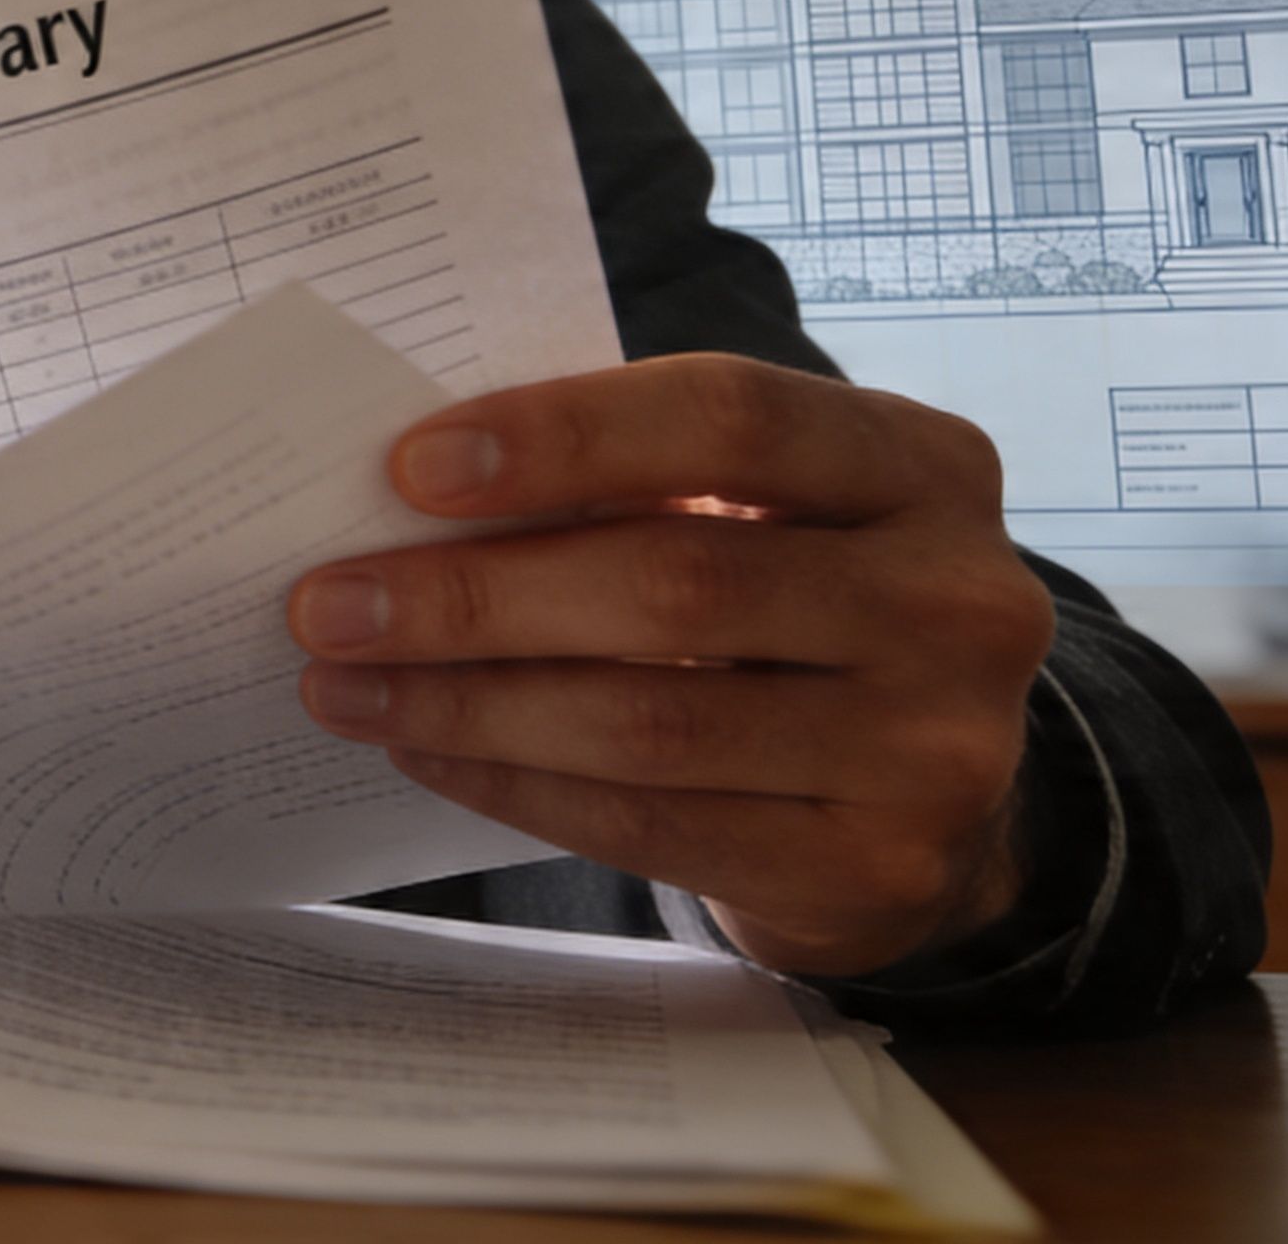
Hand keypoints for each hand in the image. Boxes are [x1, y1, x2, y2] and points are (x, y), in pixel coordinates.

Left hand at [288, 356, 1054, 977]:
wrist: (932, 793)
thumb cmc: (798, 607)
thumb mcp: (765, 513)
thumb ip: (638, 483)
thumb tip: (409, 497)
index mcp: (925, 465)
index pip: (734, 418)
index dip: (565, 436)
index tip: (409, 468)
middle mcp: (960, 602)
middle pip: (678, 582)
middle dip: (476, 593)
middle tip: (328, 600)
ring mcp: (934, 749)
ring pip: (652, 720)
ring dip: (467, 701)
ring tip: (342, 682)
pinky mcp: (877, 869)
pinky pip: (654, 824)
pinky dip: (515, 783)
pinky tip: (425, 748)